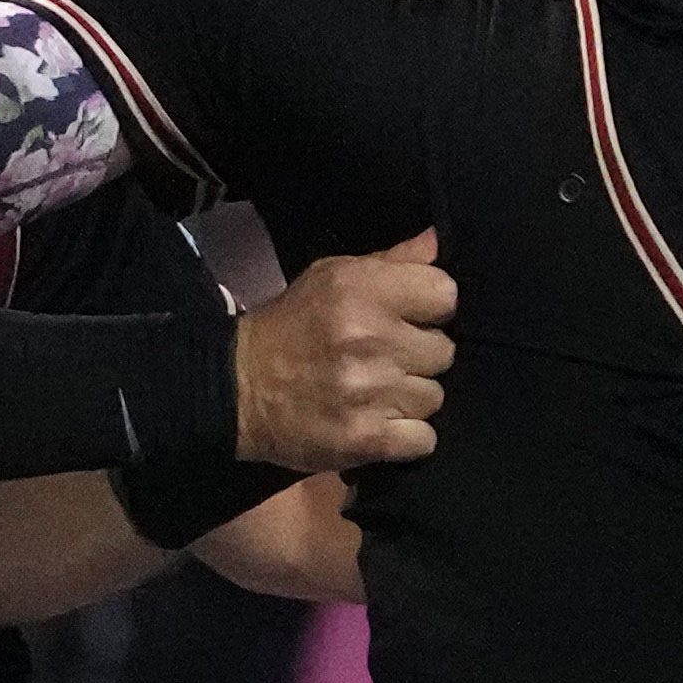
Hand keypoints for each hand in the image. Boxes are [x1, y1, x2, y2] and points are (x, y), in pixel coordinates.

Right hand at [231, 230, 455, 469]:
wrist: (237, 387)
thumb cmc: (292, 326)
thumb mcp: (332, 277)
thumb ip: (390, 262)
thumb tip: (437, 242)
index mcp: (362, 291)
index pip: (445, 293)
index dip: (431, 307)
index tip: (411, 318)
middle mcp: (371, 339)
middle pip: (443, 351)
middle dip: (418, 356)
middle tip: (387, 359)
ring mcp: (370, 393)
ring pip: (433, 397)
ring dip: (409, 398)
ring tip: (377, 393)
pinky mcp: (366, 439)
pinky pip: (424, 440)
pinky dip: (407, 438)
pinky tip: (382, 425)